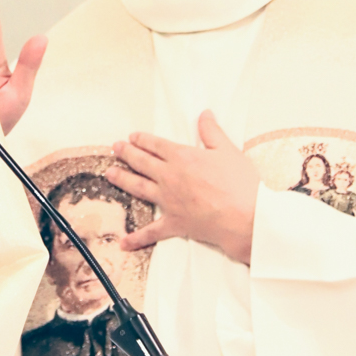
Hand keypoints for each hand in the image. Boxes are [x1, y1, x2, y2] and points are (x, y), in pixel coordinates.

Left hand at [106, 111, 259, 264]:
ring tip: (109, 174)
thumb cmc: (240, 183)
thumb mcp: (228, 151)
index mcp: (182, 157)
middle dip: (126, 153)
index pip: (156, 145)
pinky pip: (152, 231)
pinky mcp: (174, 223)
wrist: (245, 217)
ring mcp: (168, 200)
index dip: (142, 139)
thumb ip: (212, 132)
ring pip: (138, 188)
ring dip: (122, 179)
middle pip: (141, 162)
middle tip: (115, 148)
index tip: (132, 137)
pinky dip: (137, 238)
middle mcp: (169, 177)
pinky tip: (123, 242)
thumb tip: (204, 114)